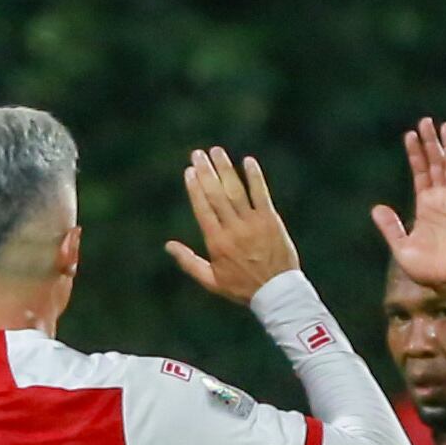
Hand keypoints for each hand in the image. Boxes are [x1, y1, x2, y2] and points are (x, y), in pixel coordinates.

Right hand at [165, 147, 300, 304]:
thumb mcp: (211, 281)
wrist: (277, 293)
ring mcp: (253, 224)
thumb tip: (168, 246)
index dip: (195, 187)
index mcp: (217, 242)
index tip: (189, 170)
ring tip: (217, 151)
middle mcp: (233, 229)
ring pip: (236, 191)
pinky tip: (248, 161)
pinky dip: (255, 177)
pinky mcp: (271, 221)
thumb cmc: (242, 288)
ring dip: (226, 169)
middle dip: (206, 172)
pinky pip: (261, 194)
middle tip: (198, 153)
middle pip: (217, 195)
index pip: (203, 208)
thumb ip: (188, 262)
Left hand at [369, 117, 445, 296]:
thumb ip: (390, 227)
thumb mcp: (400, 247)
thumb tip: (377, 208)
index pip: (421, 173)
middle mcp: (441, 200)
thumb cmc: (426, 270)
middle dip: (432, 143)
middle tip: (426, 120)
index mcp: (425, 207)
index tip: (409, 135)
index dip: (415, 154)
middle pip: (437, 164)